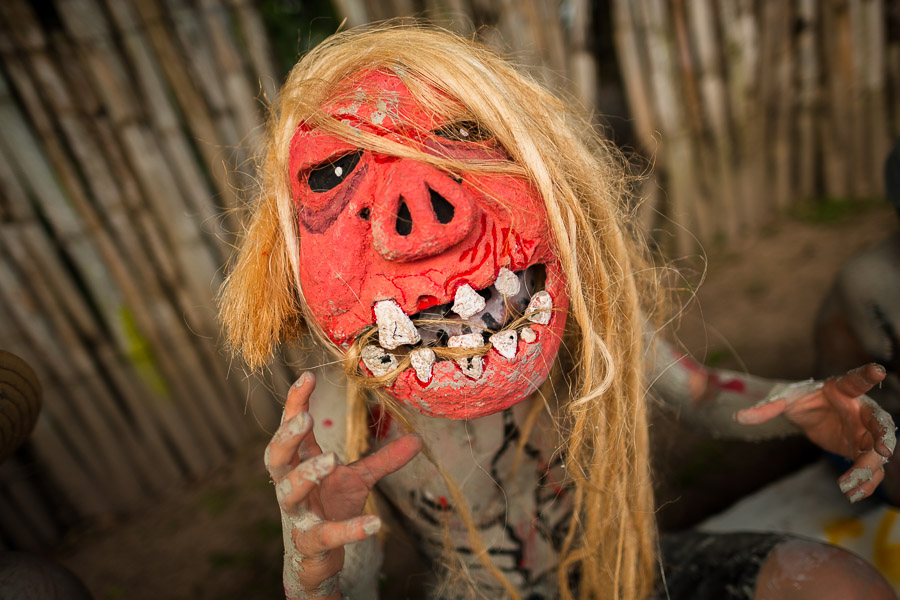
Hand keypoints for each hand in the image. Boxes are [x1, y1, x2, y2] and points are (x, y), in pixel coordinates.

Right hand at [265, 372, 422, 598]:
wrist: (317, 557)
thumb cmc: (330, 507)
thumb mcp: (359, 479)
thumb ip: (384, 460)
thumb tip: (417, 438)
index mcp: (300, 463)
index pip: (291, 428)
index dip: (295, 403)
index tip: (307, 377)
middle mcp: (290, 485)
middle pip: (276, 457)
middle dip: (287, 436)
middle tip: (304, 418)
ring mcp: (298, 515)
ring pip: (289, 492)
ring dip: (306, 475)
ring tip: (332, 458)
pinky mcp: (311, 543)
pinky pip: (326, 535)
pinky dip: (350, 529)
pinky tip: (375, 523)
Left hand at [735, 364, 895, 502]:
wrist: (805, 413)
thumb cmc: (799, 398)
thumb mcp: (782, 399)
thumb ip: (766, 408)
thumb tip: (739, 418)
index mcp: (842, 389)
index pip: (856, 380)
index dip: (867, 375)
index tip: (878, 370)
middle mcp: (860, 410)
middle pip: (880, 423)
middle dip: (884, 438)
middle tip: (882, 453)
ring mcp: (864, 432)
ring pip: (878, 451)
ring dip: (869, 470)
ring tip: (850, 487)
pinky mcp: (859, 450)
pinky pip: (869, 468)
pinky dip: (864, 482)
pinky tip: (852, 495)